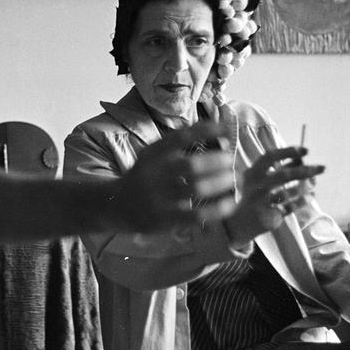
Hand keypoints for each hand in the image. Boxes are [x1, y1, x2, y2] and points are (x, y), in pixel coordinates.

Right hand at [117, 121, 235, 231]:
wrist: (115, 205)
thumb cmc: (145, 176)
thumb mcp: (153, 155)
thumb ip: (177, 144)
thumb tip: (217, 131)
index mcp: (151, 154)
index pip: (179, 138)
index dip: (204, 131)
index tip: (224, 129)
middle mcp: (153, 175)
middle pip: (190, 165)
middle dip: (216, 161)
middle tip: (230, 160)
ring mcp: (157, 198)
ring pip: (196, 189)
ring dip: (220, 183)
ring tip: (234, 178)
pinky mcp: (163, 220)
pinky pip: (196, 215)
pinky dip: (216, 209)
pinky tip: (230, 203)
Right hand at [223, 147, 323, 247]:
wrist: (239, 222)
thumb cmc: (254, 195)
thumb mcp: (260, 179)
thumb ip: (279, 168)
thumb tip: (302, 159)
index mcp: (253, 173)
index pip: (271, 157)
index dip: (288, 152)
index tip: (306, 151)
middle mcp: (256, 186)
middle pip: (284, 176)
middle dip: (305, 171)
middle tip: (322, 168)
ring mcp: (262, 202)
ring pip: (288, 193)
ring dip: (305, 187)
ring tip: (314, 183)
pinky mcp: (269, 216)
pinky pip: (290, 207)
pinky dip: (303, 201)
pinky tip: (311, 196)